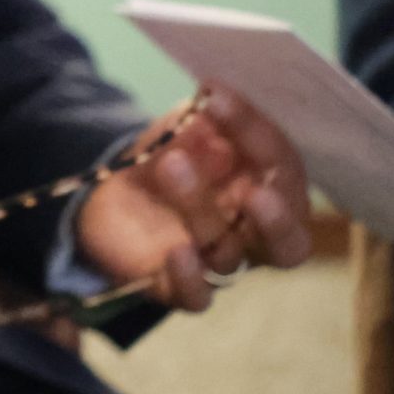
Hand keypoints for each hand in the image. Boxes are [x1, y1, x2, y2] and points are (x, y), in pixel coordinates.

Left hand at [75, 85, 312, 312]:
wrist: (106, 192)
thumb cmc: (166, 157)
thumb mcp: (183, 128)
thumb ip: (205, 119)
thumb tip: (215, 96)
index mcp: (267, 190)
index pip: (282, 169)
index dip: (258, 134)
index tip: (219, 96)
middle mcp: (251, 233)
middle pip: (287, 241)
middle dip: (279, 217)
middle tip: (257, 193)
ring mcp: (215, 260)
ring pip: (229, 253)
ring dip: (202, 209)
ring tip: (171, 164)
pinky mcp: (175, 283)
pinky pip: (195, 297)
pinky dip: (190, 279)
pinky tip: (177, 253)